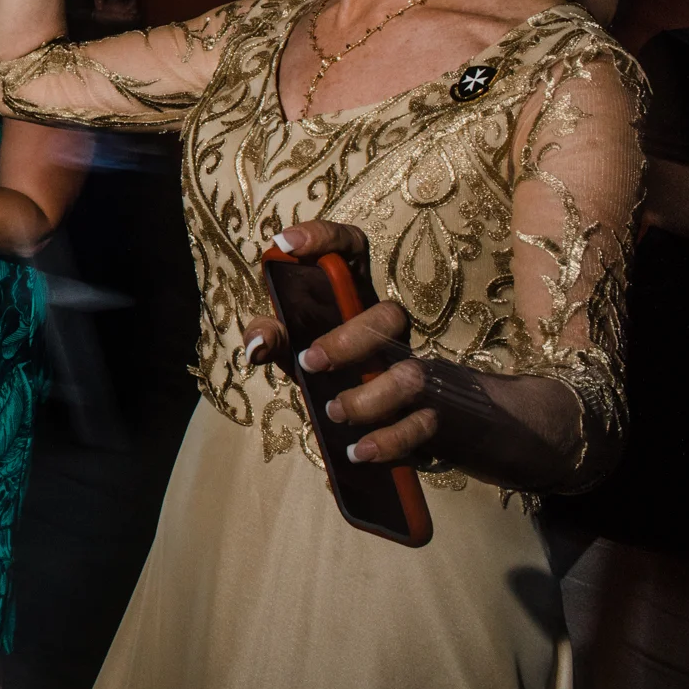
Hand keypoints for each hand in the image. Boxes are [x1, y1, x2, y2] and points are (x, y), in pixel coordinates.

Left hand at [244, 220, 505, 470]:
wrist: (423, 420)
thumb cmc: (347, 373)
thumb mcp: (304, 352)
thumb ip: (277, 341)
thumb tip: (256, 347)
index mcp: (357, 300)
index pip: (352, 248)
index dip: (323, 237)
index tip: (286, 245)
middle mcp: (392, 330)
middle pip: (387, 316)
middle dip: (347, 340)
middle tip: (308, 363)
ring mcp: (418, 370)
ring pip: (410, 374)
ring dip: (369, 397)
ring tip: (334, 412)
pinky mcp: (432, 414)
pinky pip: (420, 426)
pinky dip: (388, 442)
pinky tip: (358, 451)